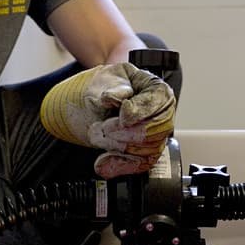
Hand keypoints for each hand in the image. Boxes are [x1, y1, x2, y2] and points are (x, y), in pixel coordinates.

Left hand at [39, 62, 176, 177]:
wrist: (85, 107)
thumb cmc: (99, 89)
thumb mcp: (103, 80)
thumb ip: (113, 88)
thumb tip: (120, 97)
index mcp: (154, 89)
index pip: (158, 101)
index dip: (140, 110)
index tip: (123, 115)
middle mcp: (159, 113)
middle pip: (156, 129)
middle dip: (126, 132)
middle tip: (105, 127)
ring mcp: (153, 135)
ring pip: (148, 150)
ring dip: (118, 146)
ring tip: (97, 135)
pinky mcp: (143, 153)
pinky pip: (139, 165)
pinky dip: (120, 164)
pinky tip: (103, 162)